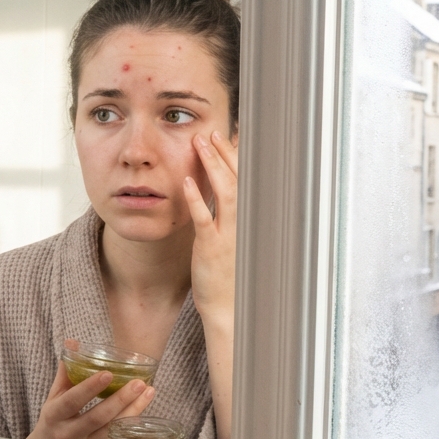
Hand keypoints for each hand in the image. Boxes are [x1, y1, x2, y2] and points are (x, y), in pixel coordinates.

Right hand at [25, 339, 154, 438]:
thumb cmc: (54, 419)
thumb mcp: (54, 396)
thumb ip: (66, 372)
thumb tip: (72, 342)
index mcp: (54, 415)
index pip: (72, 400)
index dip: (90, 388)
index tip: (108, 373)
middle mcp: (69, 434)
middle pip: (98, 417)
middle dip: (120, 400)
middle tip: (139, 383)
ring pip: (113, 429)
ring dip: (134, 410)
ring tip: (149, 391)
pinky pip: (118, 437)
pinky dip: (132, 421)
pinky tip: (144, 405)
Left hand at [183, 132, 237, 322]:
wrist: (229, 306)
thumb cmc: (231, 271)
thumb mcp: (236, 238)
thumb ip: (233, 212)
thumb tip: (229, 188)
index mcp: (250, 219)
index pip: (248, 180)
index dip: (238, 156)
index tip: (230, 135)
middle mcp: (245, 223)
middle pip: (239, 179)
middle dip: (225, 153)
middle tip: (211, 133)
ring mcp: (230, 234)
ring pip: (225, 192)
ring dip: (212, 165)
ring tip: (200, 145)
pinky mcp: (211, 247)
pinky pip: (204, 218)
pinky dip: (197, 198)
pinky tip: (187, 181)